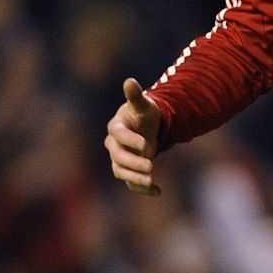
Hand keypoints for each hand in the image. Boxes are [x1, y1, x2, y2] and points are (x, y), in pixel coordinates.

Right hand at [105, 77, 162, 194]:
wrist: (145, 129)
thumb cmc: (143, 115)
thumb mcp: (143, 105)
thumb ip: (136, 97)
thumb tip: (129, 81)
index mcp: (116, 128)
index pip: (119, 135)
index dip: (130, 140)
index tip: (146, 144)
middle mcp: (114, 145)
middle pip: (118, 157)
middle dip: (133, 163)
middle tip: (151, 167)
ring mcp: (119, 159)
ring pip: (121, 172)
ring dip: (135, 178)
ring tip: (152, 181)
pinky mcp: (128, 171)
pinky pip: (131, 183)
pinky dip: (142, 189)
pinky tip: (158, 192)